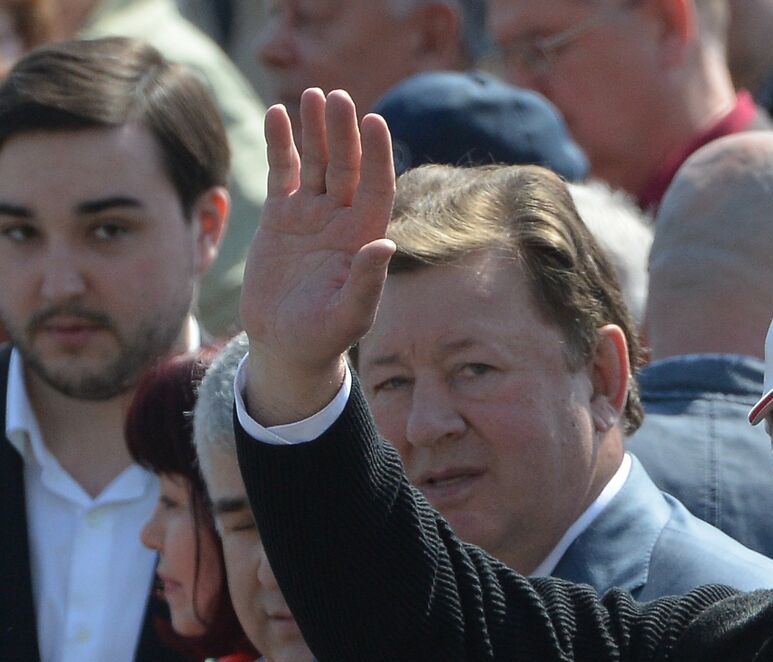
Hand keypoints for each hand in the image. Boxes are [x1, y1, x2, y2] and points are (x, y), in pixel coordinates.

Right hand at [241, 89, 395, 411]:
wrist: (287, 346)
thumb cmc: (324, 338)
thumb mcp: (348, 316)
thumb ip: (368, 282)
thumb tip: (385, 243)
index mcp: (364, 238)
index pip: (376, 186)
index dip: (377, 155)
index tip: (375, 121)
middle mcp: (342, 220)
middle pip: (346, 166)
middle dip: (343, 132)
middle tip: (336, 96)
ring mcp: (312, 215)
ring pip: (317, 162)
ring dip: (315, 129)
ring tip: (311, 95)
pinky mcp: (281, 217)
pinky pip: (283, 172)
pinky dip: (280, 144)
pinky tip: (277, 114)